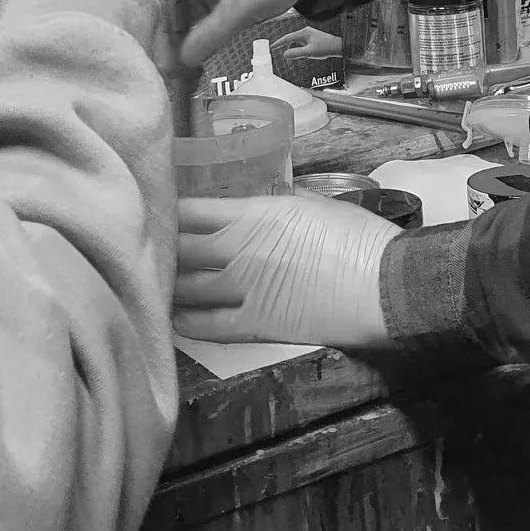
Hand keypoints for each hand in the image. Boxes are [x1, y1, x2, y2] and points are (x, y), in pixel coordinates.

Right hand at [157, 0, 315, 67]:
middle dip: (173, 38)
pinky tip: (197, 56)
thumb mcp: (240, 8)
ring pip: (188, 13)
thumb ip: (209, 36)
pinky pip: (203, 15)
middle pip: (173, 6)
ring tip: (180, 70)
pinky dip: (201, 34)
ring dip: (186, 39)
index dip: (162, 28)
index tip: (162, 57)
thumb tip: (180, 62)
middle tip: (170, 70)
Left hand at [175, 193, 399, 348]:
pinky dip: (183, 321)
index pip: (191, 210)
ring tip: (155, 282)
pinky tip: (172, 317)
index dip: (167, 210)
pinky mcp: (252, 327)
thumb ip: (282, 204)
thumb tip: (268, 203)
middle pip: (178, 247)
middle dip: (160, 247)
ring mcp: (240, 290)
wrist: (382, 286)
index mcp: (253, 215)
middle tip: (147, 249)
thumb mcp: (315, 204)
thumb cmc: (357, 238)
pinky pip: (203, 326)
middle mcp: (236, 249)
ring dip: (166, 283)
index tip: (156, 212)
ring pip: (183, 286)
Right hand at [271, 27, 341, 60]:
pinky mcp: (312, 39)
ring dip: (291, 47)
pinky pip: (301, 43)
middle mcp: (306, 32)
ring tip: (287, 54)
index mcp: (304, 33)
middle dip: (283, 44)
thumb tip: (284, 54)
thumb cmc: (326, 47)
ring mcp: (309, 35)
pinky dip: (297, 48)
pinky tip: (298, 54)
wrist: (338, 47)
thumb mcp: (309, 52)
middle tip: (275, 50)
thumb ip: (296, 53)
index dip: (278, 43)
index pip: (287, 37)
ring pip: (296, 41)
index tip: (272, 47)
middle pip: (290, 38)